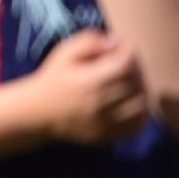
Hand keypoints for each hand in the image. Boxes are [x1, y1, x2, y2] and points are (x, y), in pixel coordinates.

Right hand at [29, 29, 146, 144]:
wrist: (37, 112)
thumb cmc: (53, 79)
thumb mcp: (63, 53)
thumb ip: (88, 41)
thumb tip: (115, 43)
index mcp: (88, 81)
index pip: (126, 64)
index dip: (129, 52)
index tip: (121, 49)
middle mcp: (99, 103)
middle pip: (136, 83)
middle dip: (136, 69)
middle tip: (126, 64)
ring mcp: (104, 122)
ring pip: (141, 104)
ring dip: (141, 90)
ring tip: (130, 82)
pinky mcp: (107, 135)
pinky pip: (137, 125)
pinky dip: (141, 112)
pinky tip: (131, 102)